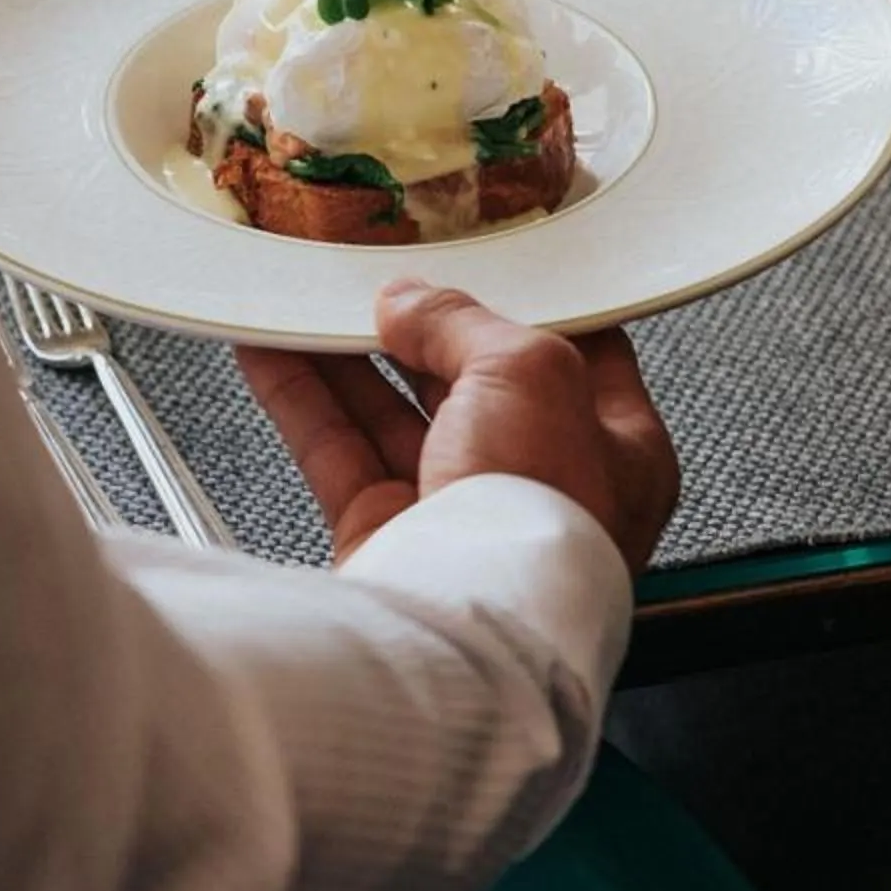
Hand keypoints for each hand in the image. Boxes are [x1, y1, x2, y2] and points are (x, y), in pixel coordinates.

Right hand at [237, 280, 678, 570]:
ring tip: (308, 297)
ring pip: (397, 415)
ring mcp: (461, 516)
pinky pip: (340, 453)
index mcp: (619, 451)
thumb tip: (411, 303)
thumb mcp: (530, 371)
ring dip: (348, 354)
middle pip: (475, 383)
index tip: (477, 256)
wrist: (469, 635)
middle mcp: (543, 487)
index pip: (579, 355)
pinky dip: (303, 399)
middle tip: (379, 273)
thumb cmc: (537, 523)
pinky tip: (271, 349)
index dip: (527, 300)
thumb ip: (467, 321)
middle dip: (422, 327)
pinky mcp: (388, 540)